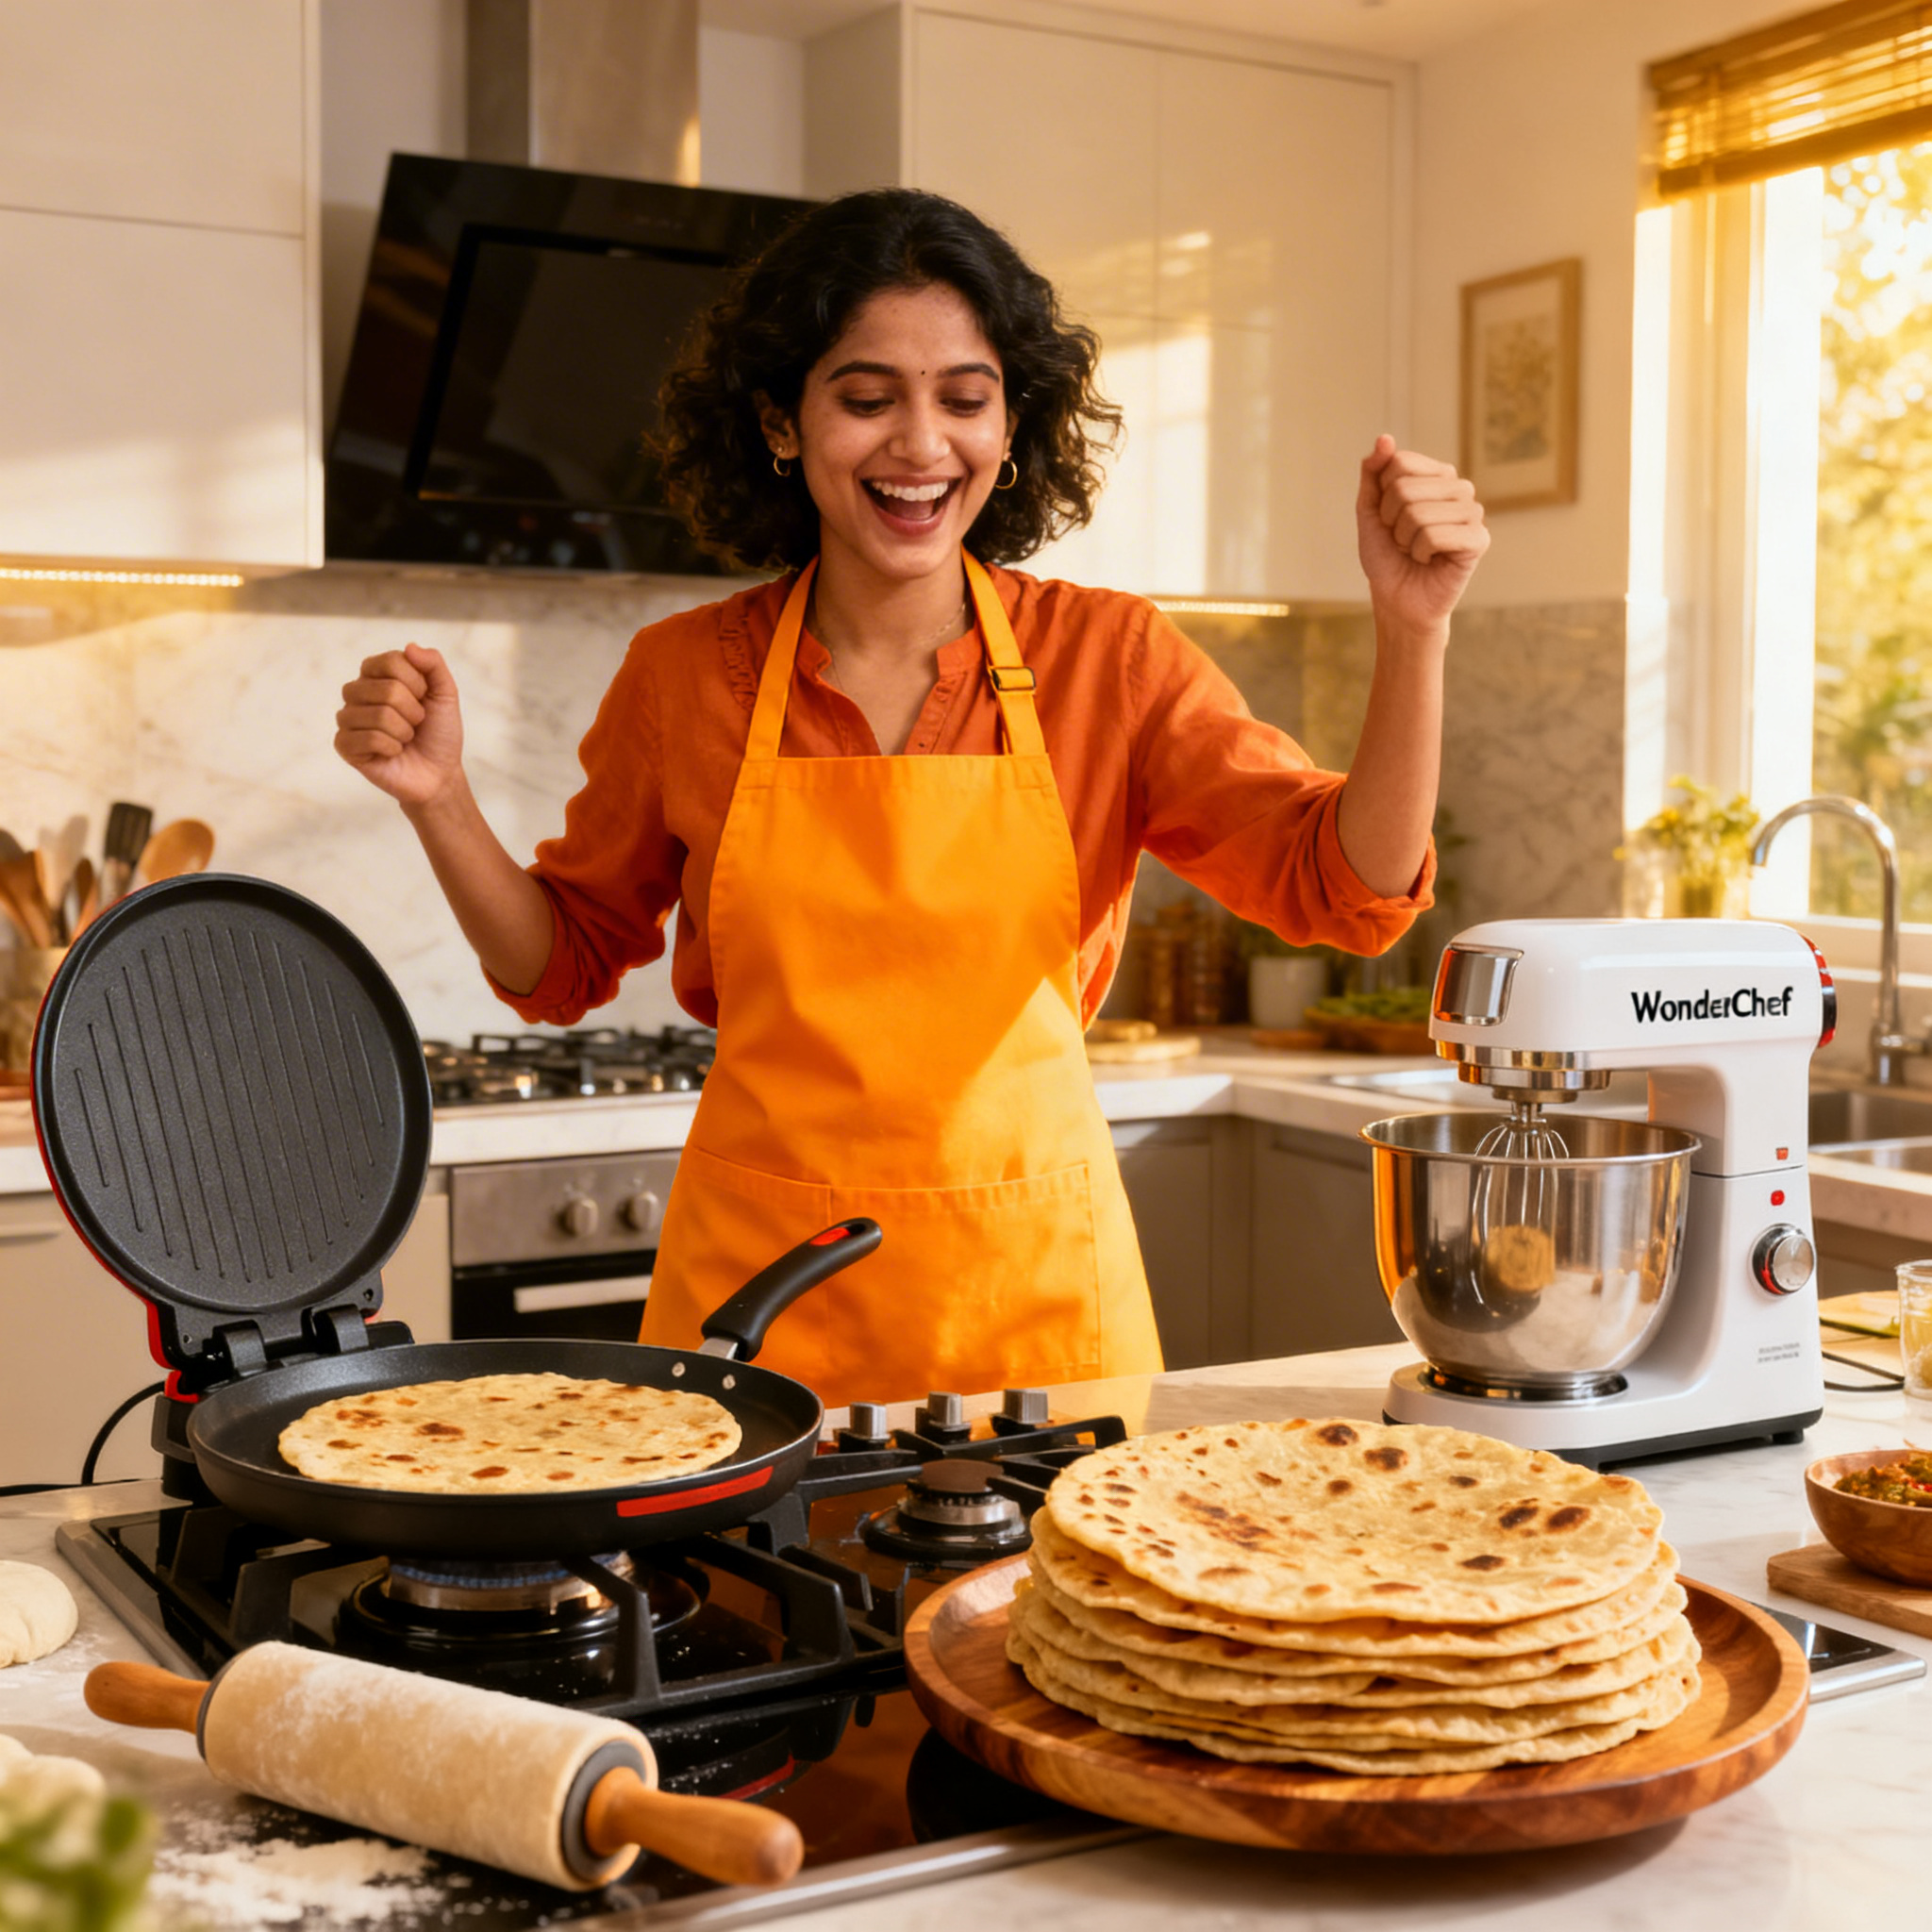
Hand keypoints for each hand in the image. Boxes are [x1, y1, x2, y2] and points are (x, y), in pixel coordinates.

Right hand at [334, 644, 464, 809]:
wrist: (438, 773)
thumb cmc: (438, 732)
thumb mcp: (445, 694)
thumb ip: (433, 665)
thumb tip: (410, 647)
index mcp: (376, 673)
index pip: (391, 661)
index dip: (417, 683)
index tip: (423, 698)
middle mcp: (357, 691)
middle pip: (386, 689)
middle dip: (413, 711)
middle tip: (415, 723)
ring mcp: (348, 717)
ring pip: (379, 715)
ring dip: (404, 731)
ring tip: (404, 738)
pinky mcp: (344, 744)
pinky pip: (369, 738)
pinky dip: (391, 748)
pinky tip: (392, 752)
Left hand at [1355, 436, 1488, 639]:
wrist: (1398, 600)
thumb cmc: (1387, 556)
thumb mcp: (1370, 511)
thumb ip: (1373, 473)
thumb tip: (1385, 439)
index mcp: (1437, 475)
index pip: (1398, 463)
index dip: (1382, 497)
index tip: (1390, 519)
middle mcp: (1459, 488)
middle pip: (1404, 488)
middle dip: (1392, 521)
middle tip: (1403, 540)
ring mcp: (1473, 512)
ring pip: (1418, 513)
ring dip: (1405, 540)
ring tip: (1416, 551)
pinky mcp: (1479, 539)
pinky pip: (1434, 535)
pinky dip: (1421, 553)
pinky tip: (1430, 560)